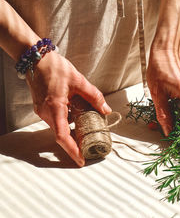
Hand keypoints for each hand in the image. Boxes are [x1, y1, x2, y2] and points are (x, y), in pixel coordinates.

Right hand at [26, 51, 111, 166]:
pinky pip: (57, 119)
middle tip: (91, 146)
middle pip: (62, 134)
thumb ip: (94, 97)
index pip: (62, 136)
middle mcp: (46, 112)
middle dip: (76, 142)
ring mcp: (42, 110)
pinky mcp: (42, 107)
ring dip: (73, 130)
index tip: (81, 160)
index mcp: (55, 107)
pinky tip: (78, 115)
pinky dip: (68, 121)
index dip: (72, 150)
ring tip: (88, 129)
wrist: (36, 58)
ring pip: (60, 126)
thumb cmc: (55, 67)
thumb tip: (106, 110)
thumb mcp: (80, 81)